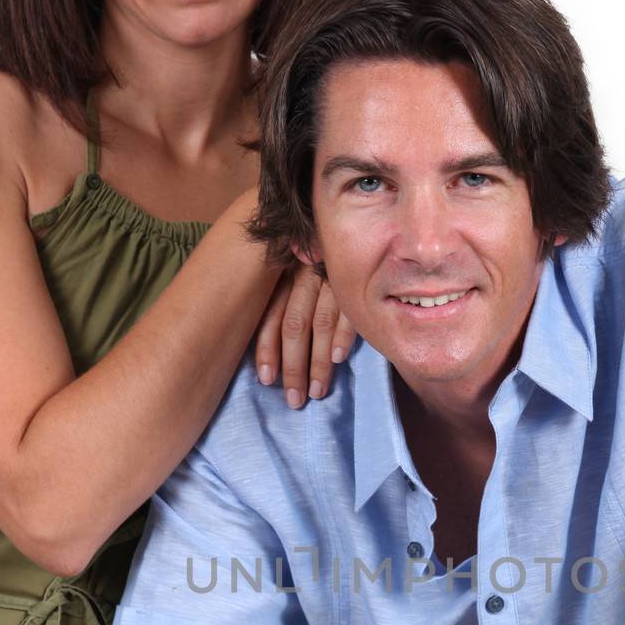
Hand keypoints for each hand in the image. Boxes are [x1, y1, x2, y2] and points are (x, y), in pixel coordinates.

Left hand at [254, 265, 356, 407]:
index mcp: (285, 274)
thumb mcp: (292, 268)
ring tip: (317, 391)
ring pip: (321, 323)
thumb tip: (271, 345)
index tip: (267, 380)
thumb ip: (284, 299)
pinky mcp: (357, 279)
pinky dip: (344, 335)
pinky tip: (338, 359)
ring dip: (318, 362)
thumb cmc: (315, 254)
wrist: (349, 224)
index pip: (272, 316)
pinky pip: (350, 310)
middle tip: (295, 400)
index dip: (267, 350)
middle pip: (295, 325)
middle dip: (294, 366)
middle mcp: (305, 275)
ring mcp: (332, 276)